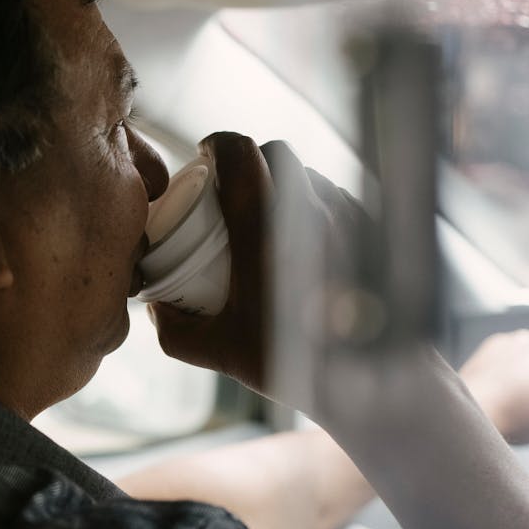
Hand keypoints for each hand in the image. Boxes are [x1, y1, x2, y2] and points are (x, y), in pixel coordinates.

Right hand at [149, 133, 372, 415]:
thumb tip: (155, 305)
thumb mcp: (219, 352)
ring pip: (309, 173)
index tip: (205, 158)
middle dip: (250, 161)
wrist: (371, 383)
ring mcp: (347, 217)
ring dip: (284, 184)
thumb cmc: (294, 369)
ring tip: (270, 220)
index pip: (240, 153)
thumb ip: (174, 329)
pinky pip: (336, 197)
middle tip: (233, 192)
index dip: (218, 145)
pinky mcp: (373, 229)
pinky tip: (306, 241)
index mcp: (266, 231)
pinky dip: (314, 206)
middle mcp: (310, 213)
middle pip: (276, 152)